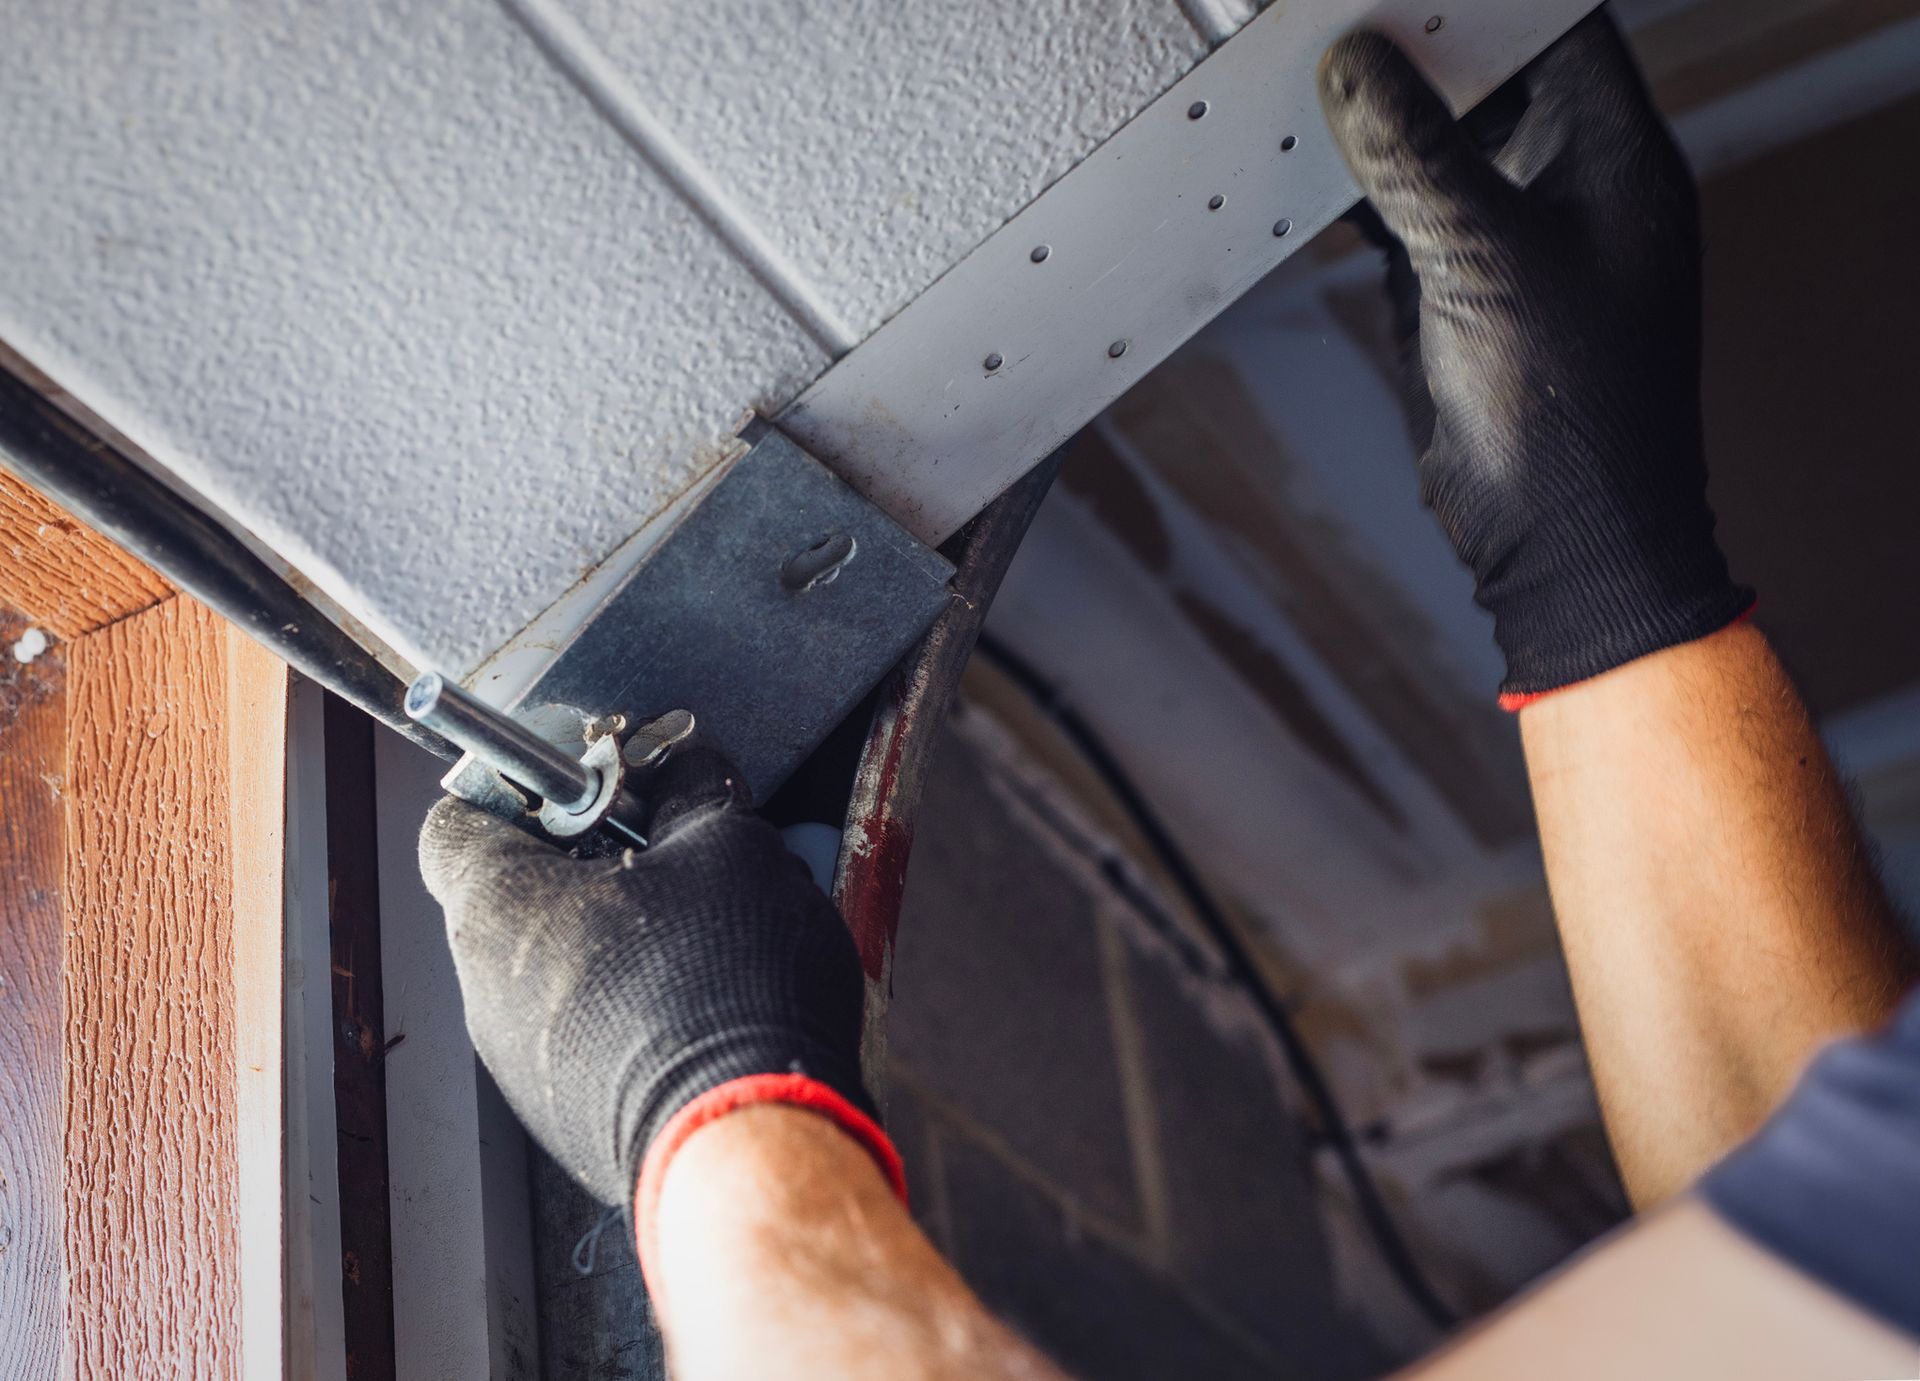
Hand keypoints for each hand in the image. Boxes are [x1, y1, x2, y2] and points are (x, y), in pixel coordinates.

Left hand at [418, 746, 884, 1210]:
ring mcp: (522, 1064)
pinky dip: (641, 1011)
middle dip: (601, 868)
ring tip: (716, 936)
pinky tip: (714, 1005)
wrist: (744, 1141)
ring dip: (629, 942)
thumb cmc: (721, 986)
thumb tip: (688, 769)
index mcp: (498, 905)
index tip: (585, 785)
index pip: (457, 822)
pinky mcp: (569, 1118)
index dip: (521, 791)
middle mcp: (485, 988)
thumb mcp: (729, 844)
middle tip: (677, 855)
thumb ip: (695, 794)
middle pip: (523, 898)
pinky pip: (593, 1036)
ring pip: (564, 969)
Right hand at [1319, 10, 1749, 702]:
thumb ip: (1416, 159)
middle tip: (1331, 31)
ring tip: (1303, 87)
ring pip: (1434, 144)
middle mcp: (1567, 186)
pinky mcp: (1458, 286)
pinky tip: (1304, 170)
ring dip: (1373, 123)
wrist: (1560, 540)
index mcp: (1615, 157)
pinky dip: (1354, 190)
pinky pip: (1401, 210)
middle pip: (1484, 79)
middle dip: (1408, 53)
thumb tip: (1357, 71)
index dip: (1471, 0)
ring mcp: (1509, 235)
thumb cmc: (1573, 417)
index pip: (1550, 27)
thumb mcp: (1485, 260)